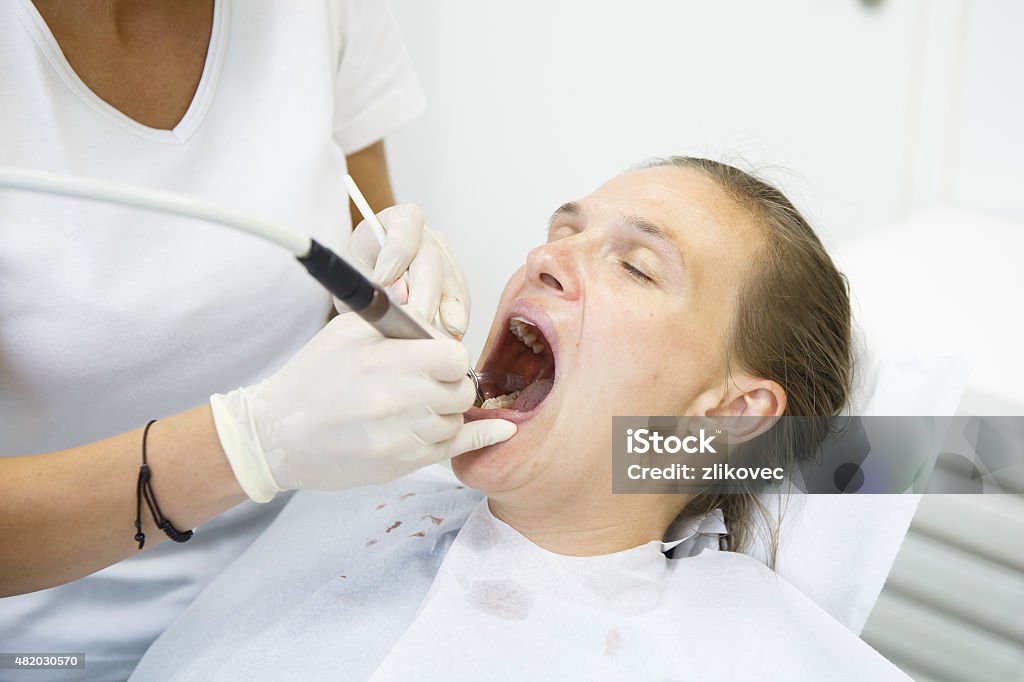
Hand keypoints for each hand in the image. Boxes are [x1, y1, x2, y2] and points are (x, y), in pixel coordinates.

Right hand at [210, 312, 515, 500]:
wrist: (277, 435)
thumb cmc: (311, 378)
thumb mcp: (345, 332)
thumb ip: (390, 313)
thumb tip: (419, 288)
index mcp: (387, 364)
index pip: (454, 357)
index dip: (450, 355)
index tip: (437, 356)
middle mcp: (398, 403)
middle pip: (461, 391)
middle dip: (452, 383)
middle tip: (429, 380)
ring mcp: (401, 439)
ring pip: (456, 421)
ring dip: (448, 410)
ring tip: (419, 403)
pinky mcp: (400, 465)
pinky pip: (452, 451)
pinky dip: (475, 438)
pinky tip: (498, 430)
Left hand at [341, 203, 470, 337]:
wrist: (368, 279)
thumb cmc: (358, 272)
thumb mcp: (352, 275)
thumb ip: (372, 284)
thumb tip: (402, 296)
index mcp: (398, 220)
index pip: (405, 228)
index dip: (395, 254)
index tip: (380, 281)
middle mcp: (427, 237)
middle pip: (432, 261)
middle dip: (423, 295)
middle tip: (413, 322)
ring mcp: (446, 259)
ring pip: (451, 285)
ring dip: (442, 314)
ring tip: (429, 337)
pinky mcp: (456, 285)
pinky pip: (459, 304)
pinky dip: (451, 322)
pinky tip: (441, 338)